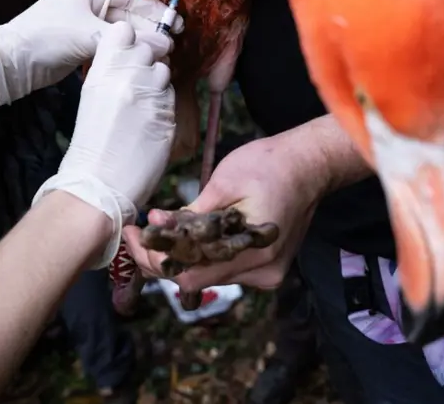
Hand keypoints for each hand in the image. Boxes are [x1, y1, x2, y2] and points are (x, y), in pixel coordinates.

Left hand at [0, 0, 182, 104]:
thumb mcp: (87, 33)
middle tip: (173, 43)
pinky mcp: (84, 45)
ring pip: (123, 34)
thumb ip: (125, 39)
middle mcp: (90, 4)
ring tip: (163, 55)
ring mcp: (87, 25)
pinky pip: (113, 47)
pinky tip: (143, 62)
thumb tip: (162, 46)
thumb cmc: (45, 36)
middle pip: (129, 16)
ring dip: (141, 44)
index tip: (175, 24)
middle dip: (150, 30)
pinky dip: (127, 54)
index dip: (154, 12)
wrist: (12, 63)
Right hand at [31, 21, 176, 268]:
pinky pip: (172, 97)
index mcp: (102, 70)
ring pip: (164, 71)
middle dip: (147, 61)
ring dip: (158, 84)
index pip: (124, 30)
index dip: (130, 40)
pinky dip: (164, 106)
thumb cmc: (92, 144)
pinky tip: (149, 123)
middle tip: (136, 86)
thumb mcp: (93, 97)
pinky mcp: (167, 113)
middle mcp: (127, 76)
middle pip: (149, 47)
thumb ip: (112, 72)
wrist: (99, 183)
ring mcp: (149, 94)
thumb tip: (134, 58)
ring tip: (142, 108)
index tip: (128, 53)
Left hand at [123, 117, 371, 289]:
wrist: (310, 165)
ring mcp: (267, 273)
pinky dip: (203, 255)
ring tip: (154, 233)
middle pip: (198, 279)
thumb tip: (156, 222)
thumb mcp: (225, 181)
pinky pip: (226, 269)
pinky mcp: (267, 268)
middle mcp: (261, 272)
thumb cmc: (270, 165)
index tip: (133, 235)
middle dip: (163, 258)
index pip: (191, 274)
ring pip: (210, 275)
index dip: (156, 259)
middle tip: (136, 234)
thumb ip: (193, 211)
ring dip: (182, 257)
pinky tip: (184, 238)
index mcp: (253, 250)